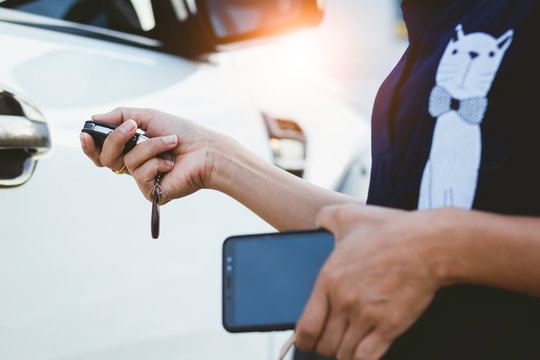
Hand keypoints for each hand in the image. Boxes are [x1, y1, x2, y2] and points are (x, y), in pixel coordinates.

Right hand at [80, 107, 222, 203]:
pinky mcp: (152, 192)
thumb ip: (121, 115)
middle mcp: (135, 165)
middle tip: (134, 128)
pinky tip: (171, 163)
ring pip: (127, 162)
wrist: (207, 150)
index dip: (90, 146)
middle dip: (117, 139)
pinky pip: (140, 174)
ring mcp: (143, 180)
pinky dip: (157, 162)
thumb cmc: (183, 133)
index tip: (85, 134)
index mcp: (132, 149)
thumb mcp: (149, 117)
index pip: (102, 152)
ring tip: (171, 142)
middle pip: (106, 158)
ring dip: (150, 147)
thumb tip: (94, 118)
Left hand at [295, 204, 444, 359]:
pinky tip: (365, 352)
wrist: (428, 244)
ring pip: (344, 354)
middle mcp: (344, 302)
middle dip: (326, 345)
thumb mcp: (349, 216)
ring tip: (350, 343)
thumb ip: (325, 218)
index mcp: (328, 279)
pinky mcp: (390, 326)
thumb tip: (317, 220)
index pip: (305, 327)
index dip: (303, 339)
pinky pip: (366, 359)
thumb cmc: (390, 230)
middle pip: (324, 345)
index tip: (307, 340)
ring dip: (346, 352)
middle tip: (333, 337)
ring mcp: (367, 316)